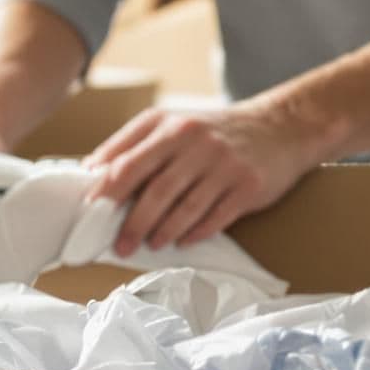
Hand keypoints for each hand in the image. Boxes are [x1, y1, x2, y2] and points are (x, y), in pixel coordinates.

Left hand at [83, 101, 324, 255]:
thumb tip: (90, 172)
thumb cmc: (212, 132)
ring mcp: (224, 164)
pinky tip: (182, 242)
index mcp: (169, 127)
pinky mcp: (248, 185)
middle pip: (155, 191)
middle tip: (119, 245)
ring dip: (163, 232)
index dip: (106, 192)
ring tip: (149, 244)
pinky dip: (195, 233)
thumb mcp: (170, 124)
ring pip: (185, 208)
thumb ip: (130, 144)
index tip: (89, 214)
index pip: (129, 163)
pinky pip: (216, 217)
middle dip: (133, 224)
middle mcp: (196, 142)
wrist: (280, 126)